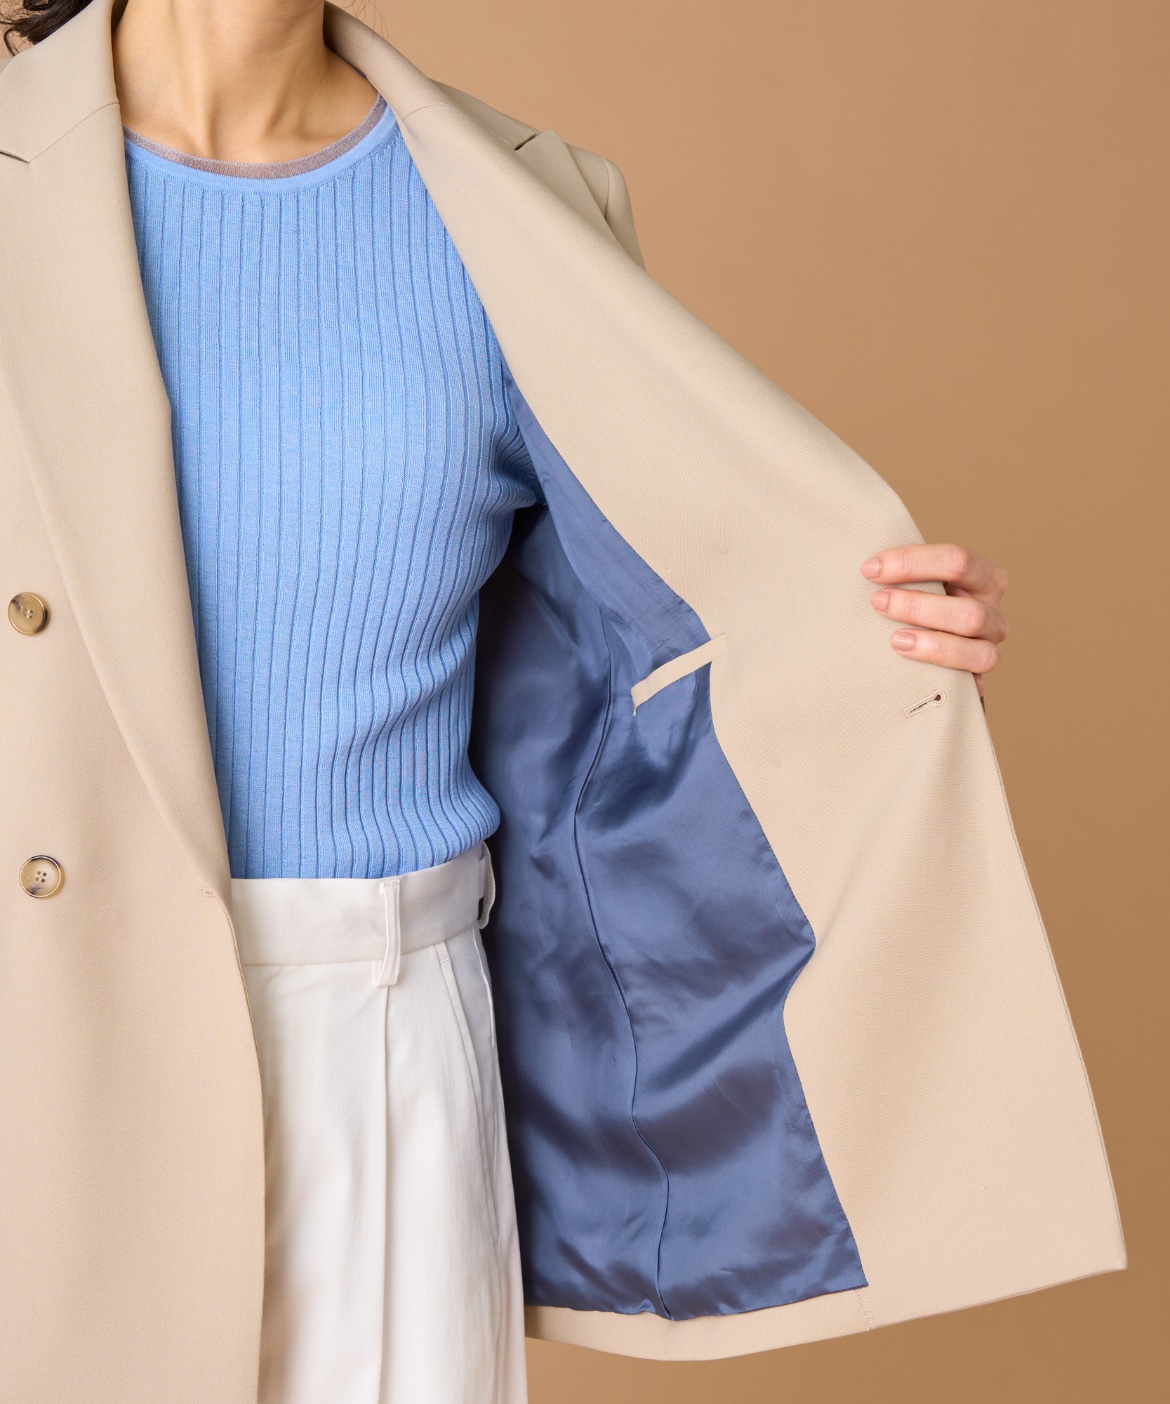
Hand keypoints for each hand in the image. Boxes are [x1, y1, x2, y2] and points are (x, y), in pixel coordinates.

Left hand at [861, 545, 1007, 697]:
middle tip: (878, 602)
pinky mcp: (978, 679)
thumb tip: (869, 566)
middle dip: (918, 606)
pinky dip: (942, 675)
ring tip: (894, 640)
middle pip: (969, 612)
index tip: (871, 569)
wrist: (928, 643)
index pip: (957, 561)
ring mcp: (988, 648)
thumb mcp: (919, 581)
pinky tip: (914, 674)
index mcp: (985, 578)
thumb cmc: (917, 602)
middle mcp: (993, 614)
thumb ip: (906, 573)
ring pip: (977, 653)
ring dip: (932, 644)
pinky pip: (970, 685)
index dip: (912, 563)